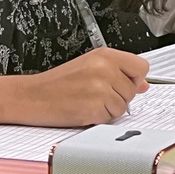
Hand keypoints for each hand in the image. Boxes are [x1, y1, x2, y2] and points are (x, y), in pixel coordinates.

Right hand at [18, 48, 148, 126]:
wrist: (31, 96)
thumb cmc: (57, 83)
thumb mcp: (90, 66)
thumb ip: (119, 72)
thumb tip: (144, 84)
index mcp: (105, 55)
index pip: (142, 67)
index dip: (135, 78)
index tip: (124, 82)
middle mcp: (105, 69)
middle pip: (133, 90)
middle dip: (119, 96)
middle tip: (96, 93)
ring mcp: (100, 88)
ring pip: (123, 106)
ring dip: (109, 109)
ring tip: (89, 101)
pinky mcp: (93, 108)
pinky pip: (110, 118)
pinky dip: (99, 118)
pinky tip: (84, 110)